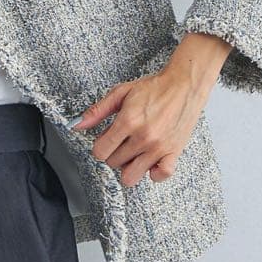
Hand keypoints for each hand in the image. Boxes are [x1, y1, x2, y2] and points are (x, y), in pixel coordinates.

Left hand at [71, 67, 209, 186]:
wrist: (183, 85)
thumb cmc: (154, 88)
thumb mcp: (121, 93)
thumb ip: (97, 111)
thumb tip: (77, 125)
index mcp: (128, 121)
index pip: (100, 151)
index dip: (100, 146)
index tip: (106, 139)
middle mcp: (143, 137)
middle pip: (114, 163)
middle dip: (114, 153)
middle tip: (122, 140)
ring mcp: (159, 147)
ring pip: (132, 176)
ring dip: (129, 166)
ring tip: (133, 152)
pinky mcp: (174, 152)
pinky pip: (160, 176)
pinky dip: (153, 173)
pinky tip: (150, 161)